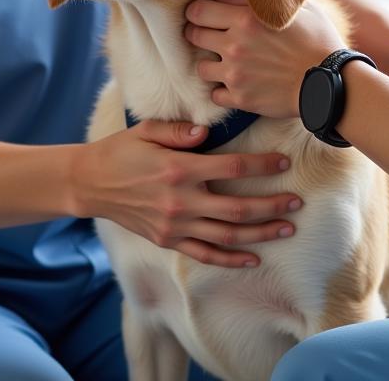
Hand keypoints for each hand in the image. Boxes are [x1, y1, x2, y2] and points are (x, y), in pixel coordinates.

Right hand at [73, 118, 302, 267]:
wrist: (90, 184)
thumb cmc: (121, 150)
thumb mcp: (147, 129)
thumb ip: (179, 130)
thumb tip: (207, 130)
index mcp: (180, 168)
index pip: (232, 167)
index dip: (262, 165)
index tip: (284, 162)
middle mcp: (181, 201)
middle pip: (238, 207)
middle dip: (272, 205)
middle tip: (298, 202)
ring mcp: (175, 225)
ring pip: (227, 234)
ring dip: (261, 233)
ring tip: (287, 229)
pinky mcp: (169, 241)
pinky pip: (205, 254)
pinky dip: (231, 258)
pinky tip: (254, 258)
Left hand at [184, 0, 341, 117]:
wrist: (331, 82)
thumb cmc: (319, 40)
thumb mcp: (297, 8)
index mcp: (245, 18)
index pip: (198, 10)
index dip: (198, 11)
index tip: (204, 14)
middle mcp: (235, 45)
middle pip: (193, 36)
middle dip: (199, 34)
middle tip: (210, 36)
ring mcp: (236, 74)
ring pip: (201, 68)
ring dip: (210, 64)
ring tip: (224, 63)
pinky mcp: (241, 98)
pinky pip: (215, 95)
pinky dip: (222, 91)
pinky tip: (236, 84)